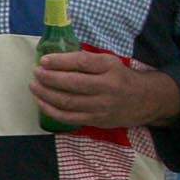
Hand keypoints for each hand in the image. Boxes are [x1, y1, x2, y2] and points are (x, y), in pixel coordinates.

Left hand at [33, 50, 179, 130]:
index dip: (60, 61)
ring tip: (33, 86)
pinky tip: (40, 102)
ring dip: (45, 93)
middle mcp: (107, 87)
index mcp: (110, 68)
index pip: (82, 62)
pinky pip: (68, 117)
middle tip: (35, 72)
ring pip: (67, 102)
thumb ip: (86, 60)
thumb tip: (54, 58)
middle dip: (48, 78)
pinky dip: (50, 110)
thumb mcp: (110, 62)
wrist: (146, 100)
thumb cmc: (120, 77)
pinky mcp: (96, 120)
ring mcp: (101, 106)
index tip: (44, 60)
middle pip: (72, 83)